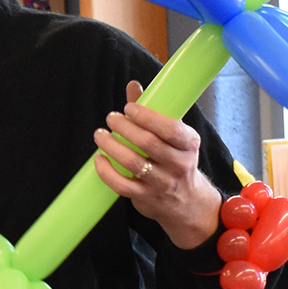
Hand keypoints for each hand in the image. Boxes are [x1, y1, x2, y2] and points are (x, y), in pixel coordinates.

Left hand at [93, 80, 222, 249]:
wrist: (185, 202)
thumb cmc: (175, 161)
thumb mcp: (174, 137)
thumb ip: (153, 112)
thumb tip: (133, 86)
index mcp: (188, 143)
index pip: (169, 128)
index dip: (146, 116)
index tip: (128, 108)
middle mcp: (178, 164)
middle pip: (147, 143)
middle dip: (124, 127)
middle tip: (110, 118)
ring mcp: (162, 183)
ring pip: (133, 163)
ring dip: (111, 146)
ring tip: (100, 135)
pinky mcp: (145, 198)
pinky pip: (121, 185)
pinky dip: (106, 171)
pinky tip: (99, 159)